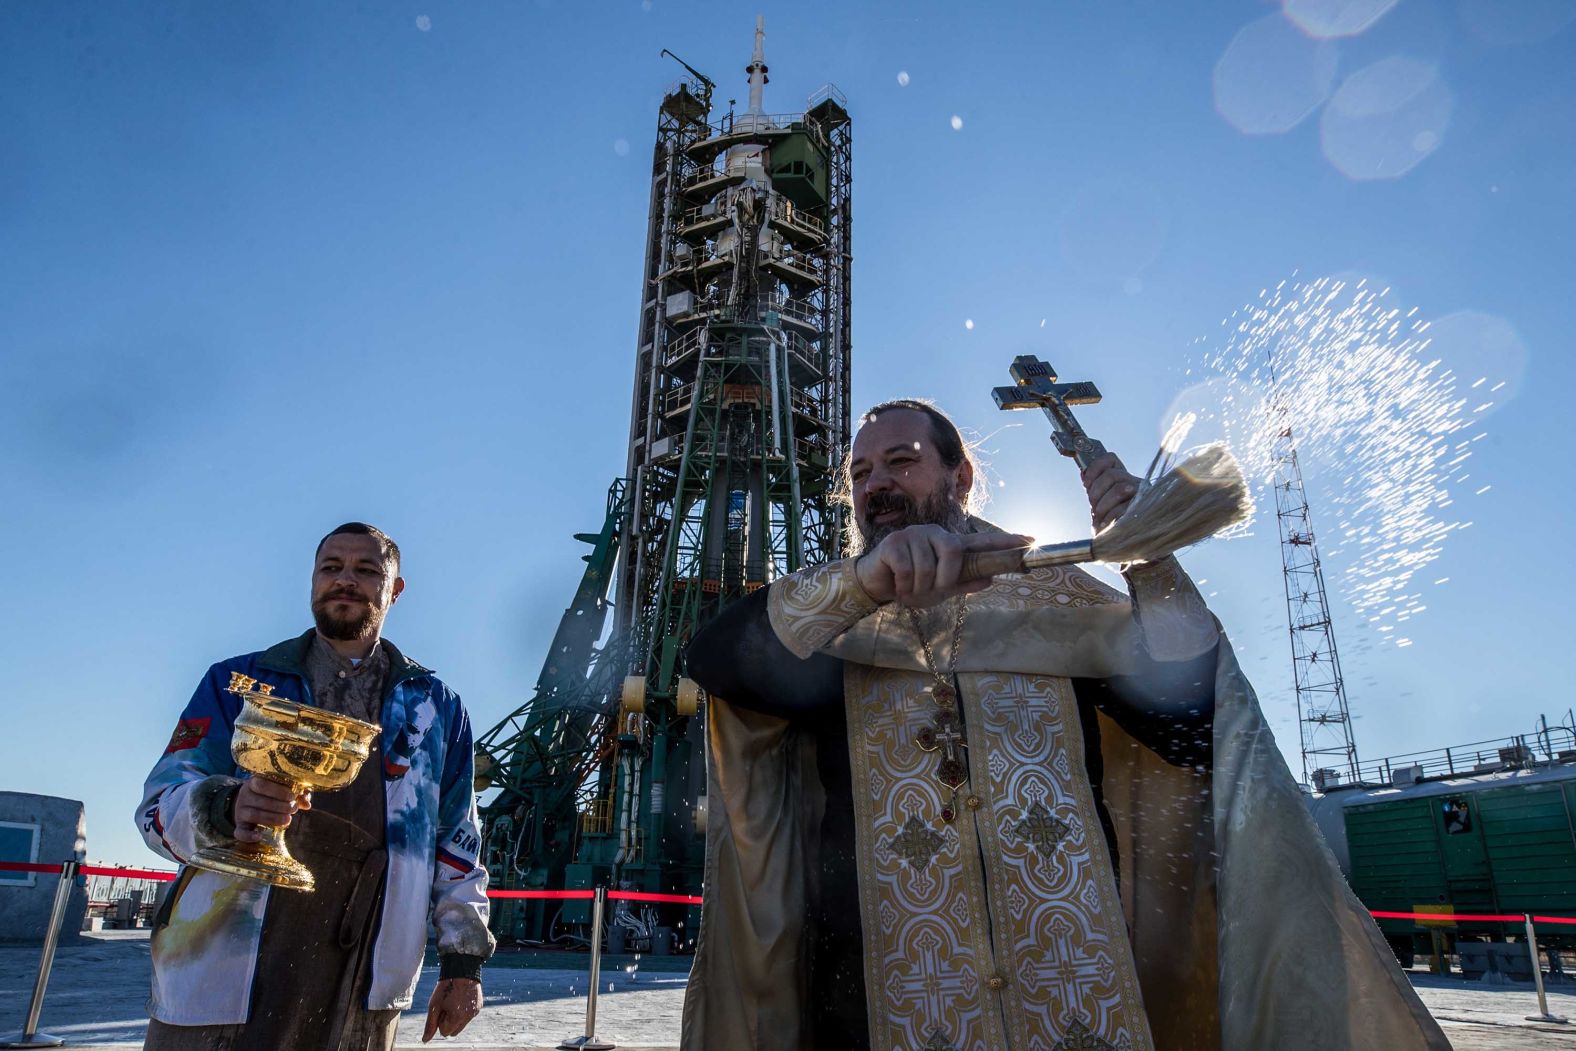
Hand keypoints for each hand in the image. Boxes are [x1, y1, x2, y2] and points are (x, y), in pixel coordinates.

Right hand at [232, 778, 310, 843]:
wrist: (248, 803)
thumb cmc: (271, 794)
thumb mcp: (281, 789)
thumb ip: (296, 794)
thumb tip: (307, 804)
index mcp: (254, 782)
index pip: (262, 784)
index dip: (278, 791)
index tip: (292, 796)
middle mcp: (245, 796)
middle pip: (260, 801)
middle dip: (280, 806)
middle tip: (294, 809)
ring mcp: (240, 811)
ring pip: (253, 815)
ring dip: (272, 818)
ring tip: (288, 819)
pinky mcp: (239, 825)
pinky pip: (239, 832)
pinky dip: (248, 836)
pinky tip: (259, 836)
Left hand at [423, 978, 481, 1041]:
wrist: (461, 970)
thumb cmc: (446, 988)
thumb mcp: (434, 1005)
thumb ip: (430, 1025)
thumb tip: (425, 1040)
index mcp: (457, 1018)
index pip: (444, 1032)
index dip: (440, 1020)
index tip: (442, 1007)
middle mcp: (469, 1017)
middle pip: (454, 1031)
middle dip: (449, 1022)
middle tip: (447, 1006)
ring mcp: (475, 1012)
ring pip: (461, 1024)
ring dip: (456, 1017)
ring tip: (454, 1001)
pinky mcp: (479, 1006)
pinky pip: (469, 1016)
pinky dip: (464, 1011)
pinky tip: (461, 999)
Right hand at [855, 525, 1031, 607]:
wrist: (876, 585)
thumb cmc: (910, 584)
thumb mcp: (940, 590)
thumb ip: (963, 583)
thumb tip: (991, 580)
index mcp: (949, 545)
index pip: (982, 540)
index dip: (1006, 541)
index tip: (1031, 540)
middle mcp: (934, 534)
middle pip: (954, 551)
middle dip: (946, 577)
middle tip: (933, 590)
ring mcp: (914, 535)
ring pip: (928, 566)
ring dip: (919, 587)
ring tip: (910, 591)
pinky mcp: (894, 542)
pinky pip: (907, 568)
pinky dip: (904, 586)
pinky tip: (898, 588)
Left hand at [1081, 453, 1140, 530]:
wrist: (1121, 542)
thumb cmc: (1109, 520)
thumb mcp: (1099, 501)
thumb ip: (1093, 486)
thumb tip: (1084, 471)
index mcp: (1122, 477)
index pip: (1110, 459)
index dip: (1095, 467)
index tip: (1085, 483)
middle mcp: (1134, 482)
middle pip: (1112, 474)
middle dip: (1096, 490)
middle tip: (1092, 505)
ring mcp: (1141, 495)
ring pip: (1119, 488)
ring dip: (1103, 504)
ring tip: (1099, 516)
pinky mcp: (1143, 509)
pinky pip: (1125, 507)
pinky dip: (1110, 516)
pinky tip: (1104, 524)